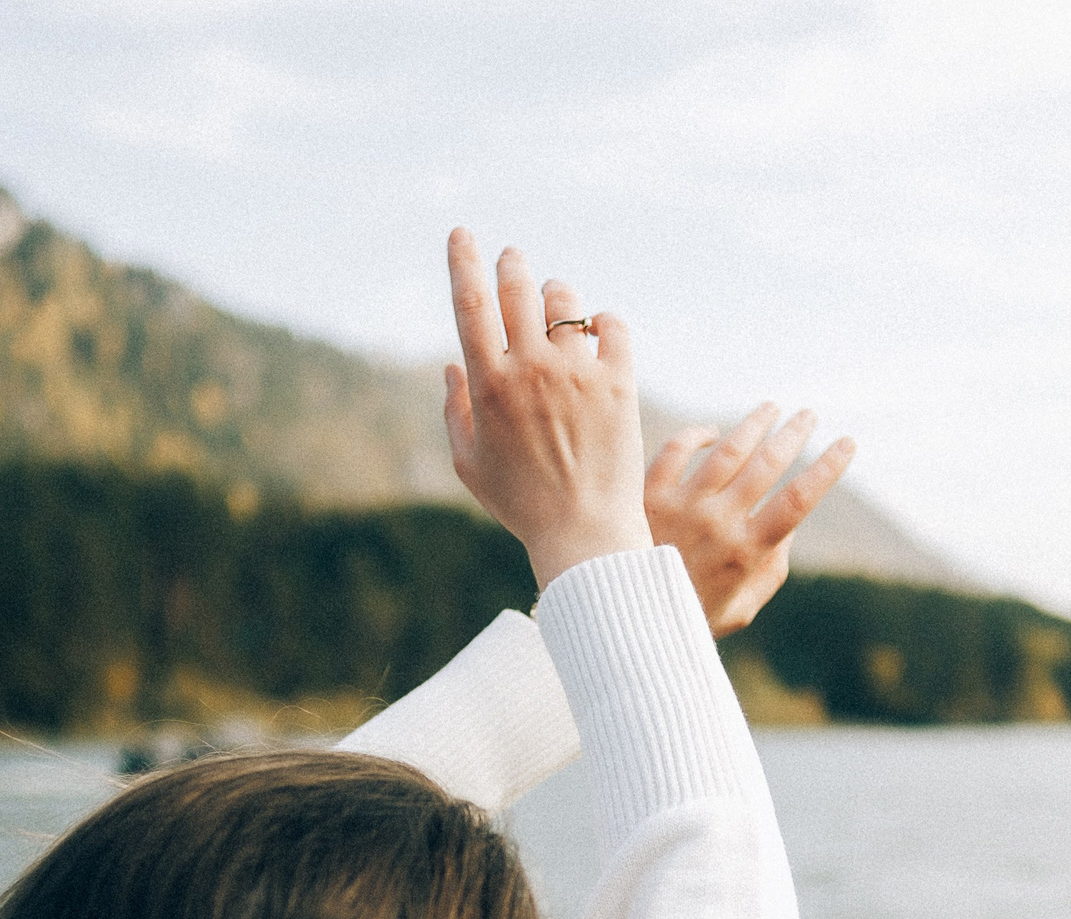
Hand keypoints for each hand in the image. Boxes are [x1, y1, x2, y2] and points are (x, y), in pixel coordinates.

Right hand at [442, 229, 652, 588]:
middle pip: (518, 289)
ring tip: (556, 308)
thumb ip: (454, 411)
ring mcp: (577, 373)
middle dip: (512, 264)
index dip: (463, 262)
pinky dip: (603, 321)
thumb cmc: (522, 504)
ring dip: (557, 296)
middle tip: (512, 260)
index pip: (470, 305)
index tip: (462, 234)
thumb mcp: (471, 465)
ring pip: (565, 302)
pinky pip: (612, 325)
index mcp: (489, 386)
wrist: (585, 532)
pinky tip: (598, 332)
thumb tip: (453, 365)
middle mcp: (531, 370)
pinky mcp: (618, 383)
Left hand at [644, 406, 854, 635]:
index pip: (798, 500)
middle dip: (794, 434)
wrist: (623, 618)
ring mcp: (682, 505)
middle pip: (767, 464)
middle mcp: (718, 522)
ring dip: (754, 424)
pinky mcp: (648, 495)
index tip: (847, 443)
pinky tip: (710, 432)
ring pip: (726, 450)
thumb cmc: (689, 617)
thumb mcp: (741, 609)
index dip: (828, 468)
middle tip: (808, 415)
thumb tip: (787, 531)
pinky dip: (695, 436)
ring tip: (771, 408)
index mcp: (746, 551)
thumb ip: (769, 572)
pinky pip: (675, 451)